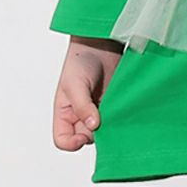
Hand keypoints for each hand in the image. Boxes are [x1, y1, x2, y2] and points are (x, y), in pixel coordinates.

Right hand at [52, 36, 123, 150]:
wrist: (100, 42)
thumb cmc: (80, 60)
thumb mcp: (75, 84)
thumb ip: (82, 106)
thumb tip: (93, 126)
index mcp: (65, 113)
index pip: (63, 140)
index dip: (72, 143)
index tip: (84, 135)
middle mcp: (80, 115)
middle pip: (86, 138)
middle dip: (95, 134)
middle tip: (104, 120)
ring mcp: (98, 110)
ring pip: (103, 130)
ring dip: (110, 126)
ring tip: (114, 111)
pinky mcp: (113, 103)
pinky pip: (116, 118)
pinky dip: (120, 116)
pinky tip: (123, 108)